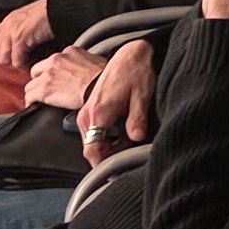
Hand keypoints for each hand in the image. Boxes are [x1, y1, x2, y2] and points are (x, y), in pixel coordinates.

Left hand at [0, 0, 57, 70]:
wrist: (61, 7)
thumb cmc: (52, 13)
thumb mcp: (30, 18)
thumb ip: (21, 28)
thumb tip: (20, 46)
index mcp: (8, 20)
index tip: (10, 56)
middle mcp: (6, 25)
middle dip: (7, 61)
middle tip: (21, 62)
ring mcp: (11, 31)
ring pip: (3, 59)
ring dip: (15, 64)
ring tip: (27, 64)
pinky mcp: (20, 38)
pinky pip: (16, 60)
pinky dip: (24, 65)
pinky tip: (32, 63)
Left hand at [21, 47, 100, 109]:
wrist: (102, 89)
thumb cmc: (105, 79)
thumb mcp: (96, 62)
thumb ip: (85, 62)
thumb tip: (86, 70)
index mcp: (69, 52)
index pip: (53, 61)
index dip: (53, 72)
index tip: (57, 79)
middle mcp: (56, 60)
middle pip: (37, 71)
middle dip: (40, 80)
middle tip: (47, 89)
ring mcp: (48, 75)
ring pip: (31, 85)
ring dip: (35, 92)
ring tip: (41, 101)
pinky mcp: (44, 90)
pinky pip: (29, 97)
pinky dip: (31, 102)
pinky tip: (36, 106)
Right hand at [78, 40, 156, 159]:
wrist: (129, 55)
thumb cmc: (136, 73)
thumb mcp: (142, 97)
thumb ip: (137, 119)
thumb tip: (137, 137)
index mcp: (99, 114)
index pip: (92, 150)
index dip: (104, 165)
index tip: (116, 172)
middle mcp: (88, 115)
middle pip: (91, 148)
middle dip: (110, 156)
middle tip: (130, 155)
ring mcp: (86, 112)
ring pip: (92, 140)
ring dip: (108, 146)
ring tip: (129, 143)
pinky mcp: (90, 109)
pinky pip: (93, 131)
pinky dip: (106, 137)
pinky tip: (123, 133)